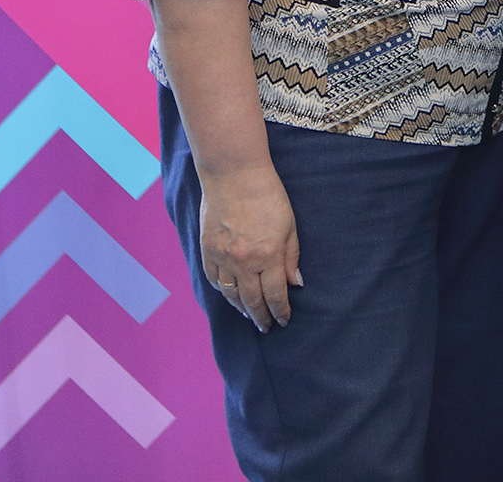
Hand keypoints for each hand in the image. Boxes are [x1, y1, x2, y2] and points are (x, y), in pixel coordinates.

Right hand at [200, 163, 301, 330]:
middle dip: (261, 317)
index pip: (275, 295)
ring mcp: (223, 257)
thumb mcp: (289, 225)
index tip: (284, 321)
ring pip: (231, 294)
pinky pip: (214, 279)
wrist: (234, 174)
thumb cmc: (268, 195)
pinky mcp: (207, 250)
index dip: (280, 311)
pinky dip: (223, 291)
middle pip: (252, 301)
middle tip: (266, 327)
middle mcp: (244, 261)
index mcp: (269, 255)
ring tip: (250, 315)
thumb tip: (295, 284)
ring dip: (241, 308)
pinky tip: (230, 295)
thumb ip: (291, 257)